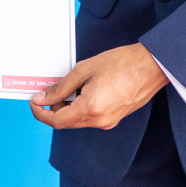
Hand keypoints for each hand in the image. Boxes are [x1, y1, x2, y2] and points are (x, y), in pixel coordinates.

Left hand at [28, 43, 168, 129]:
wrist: (151, 66)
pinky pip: (89, 118)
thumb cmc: (122, 63)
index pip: (56, 121)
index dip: (40, 113)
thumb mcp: (84, 70)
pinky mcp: (114, 118)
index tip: (33, 102)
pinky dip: (79, 108)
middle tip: (47, 91)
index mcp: (90, 108)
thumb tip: (43, 98)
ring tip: (67, 87)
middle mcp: (100, 120)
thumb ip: (61, 87)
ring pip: (77, 121)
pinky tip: (81, 91)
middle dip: (52, 109)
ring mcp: (108, 121)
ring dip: (66, 108)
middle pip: (66, 123)